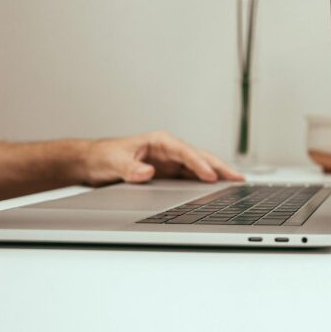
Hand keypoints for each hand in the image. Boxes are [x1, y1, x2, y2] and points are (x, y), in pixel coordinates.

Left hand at [82, 131, 243, 185]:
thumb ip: (130, 168)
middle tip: (237, 178)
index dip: (199, 164)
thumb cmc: (103, 156)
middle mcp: (169, 151)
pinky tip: (217, 190)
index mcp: (160, 141)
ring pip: (199, 168)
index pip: (186, 152)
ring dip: (217, 175)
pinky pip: (191, 178)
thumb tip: (147, 172)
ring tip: (236, 184)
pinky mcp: (168, 174)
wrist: (92, 162)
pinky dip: (206, 183)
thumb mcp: (114, 162)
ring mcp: (170, 163)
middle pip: (199, 157)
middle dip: (219, 167)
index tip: (211, 175)